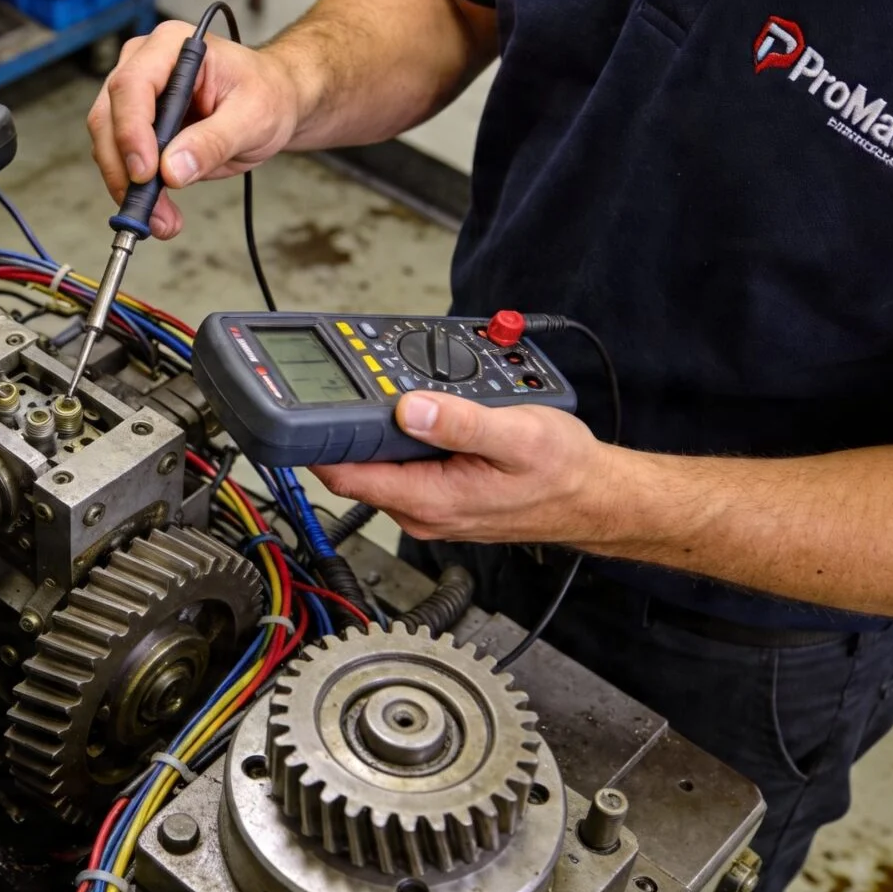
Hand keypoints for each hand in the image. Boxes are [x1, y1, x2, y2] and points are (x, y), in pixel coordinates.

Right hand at [86, 21, 303, 238]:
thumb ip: (214, 142)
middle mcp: (144, 65)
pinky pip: (121, 160)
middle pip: (109, 116)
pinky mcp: (137, 126)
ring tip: (163, 220)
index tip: (146, 173)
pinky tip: (159, 212)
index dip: (132, 132)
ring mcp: (136, 96)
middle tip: (150, 210)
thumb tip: (172, 170)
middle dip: (124, 169)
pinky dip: (136, 192)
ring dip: (128, 188)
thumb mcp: (253, 118)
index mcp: (172, 47)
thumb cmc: (267, 95)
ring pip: (108, 144)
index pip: (133, 85)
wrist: (273, 103)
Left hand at [312, 392, 624, 544]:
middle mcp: (421, 509)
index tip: (300, 406)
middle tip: (347, 382)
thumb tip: (410, 407)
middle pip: (354, 467)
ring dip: (375, 430)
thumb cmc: (562, 472)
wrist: (592, 497)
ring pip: (378, 465)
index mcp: (430, 498)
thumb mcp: (517, 435)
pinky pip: (402, 467)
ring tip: (387, 393)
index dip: (316, 441)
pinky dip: (400, 439)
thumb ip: (459, 422)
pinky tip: (416, 413)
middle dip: (346, 426)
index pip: (345, 475)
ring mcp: (428, 505)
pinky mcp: (439, 496)